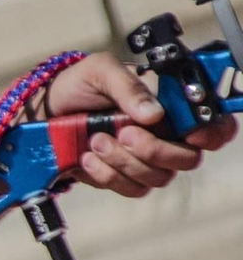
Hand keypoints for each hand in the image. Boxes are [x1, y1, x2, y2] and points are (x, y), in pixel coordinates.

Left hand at [37, 52, 236, 196]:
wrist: (45, 110)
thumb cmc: (79, 85)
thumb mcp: (101, 71)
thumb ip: (128, 86)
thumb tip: (153, 113)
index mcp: (172, 105)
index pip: (215, 125)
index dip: (213, 133)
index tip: (191, 135)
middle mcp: (166, 134)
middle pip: (188, 159)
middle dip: (155, 149)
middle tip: (124, 132)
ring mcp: (145, 158)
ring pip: (157, 177)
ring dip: (124, 161)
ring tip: (95, 140)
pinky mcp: (122, 176)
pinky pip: (130, 188)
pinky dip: (108, 175)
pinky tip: (87, 158)